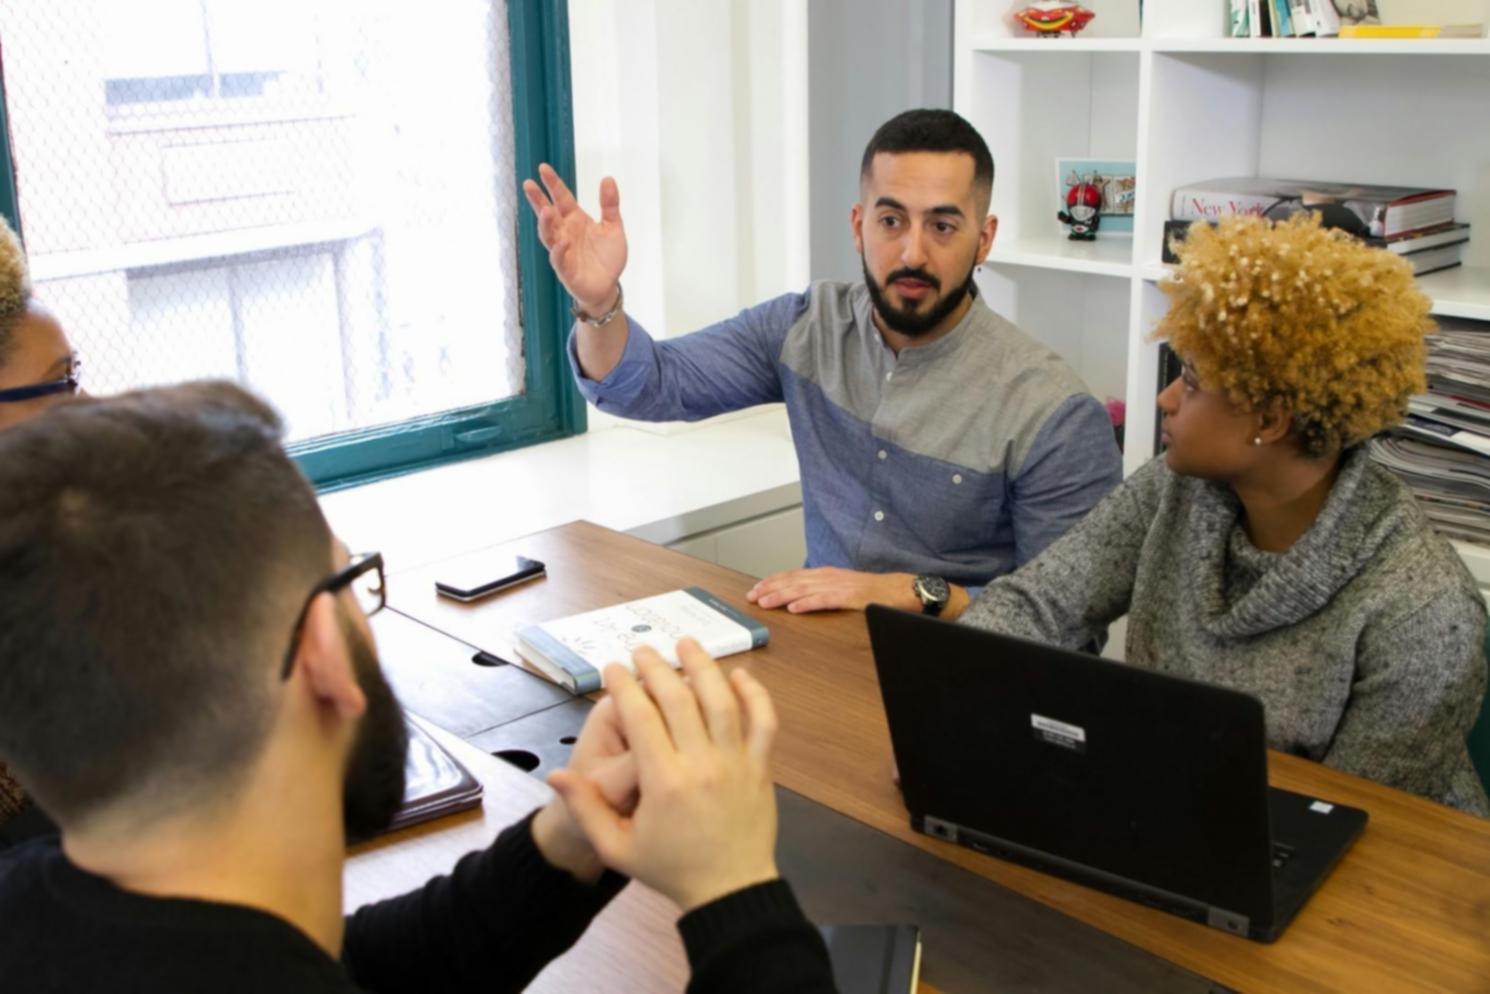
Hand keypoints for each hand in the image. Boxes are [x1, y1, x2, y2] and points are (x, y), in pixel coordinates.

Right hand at [522, 163, 627, 315]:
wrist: (608, 286)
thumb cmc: (607, 257)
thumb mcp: (613, 227)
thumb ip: (609, 204)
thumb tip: (607, 178)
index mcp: (575, 219)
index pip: (561, 198)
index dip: (552, 184)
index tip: (543, 168)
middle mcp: (565, 232)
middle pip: (548, 214)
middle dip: (538, 200)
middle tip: (528, 184)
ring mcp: (563, 251)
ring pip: (548, 235)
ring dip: (545, 223)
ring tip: (546, 210)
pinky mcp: (565, 270)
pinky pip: (558, 258)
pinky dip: (559, 250)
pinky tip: (563, 241)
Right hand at [548, 640, 779, 912]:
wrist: (730, 890)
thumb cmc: (671, 869)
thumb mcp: (617, 848)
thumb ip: (586, 808)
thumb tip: (554, 774)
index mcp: (663, 782)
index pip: (640, 717)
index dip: (624, 686)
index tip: (613, 669)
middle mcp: (701, 764)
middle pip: (678, 698)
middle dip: (656, 668)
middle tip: (642, 651)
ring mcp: (736, 762)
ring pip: (721, 700)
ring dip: (703, 666)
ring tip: (687, 643)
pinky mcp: (761, 767)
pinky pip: (763, 722)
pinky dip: (755, 694)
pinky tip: (739, 675)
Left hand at [746, 567, 918, 613]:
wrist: (900, 590)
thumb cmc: (872, 592)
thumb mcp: (842, 588)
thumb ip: (822, 591)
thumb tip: (801, 598)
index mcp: (826, 574)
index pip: (793, 575)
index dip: (772, 581)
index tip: (755, 589)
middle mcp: (829, 576)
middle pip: (793, 581)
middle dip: (770, 588)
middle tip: (752, 597)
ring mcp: (839, 586)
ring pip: (803, 589)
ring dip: (782, 595)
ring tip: (765, 602)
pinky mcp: (849, 597)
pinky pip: (824, 600)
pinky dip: (807, 603)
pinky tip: (794, 608)